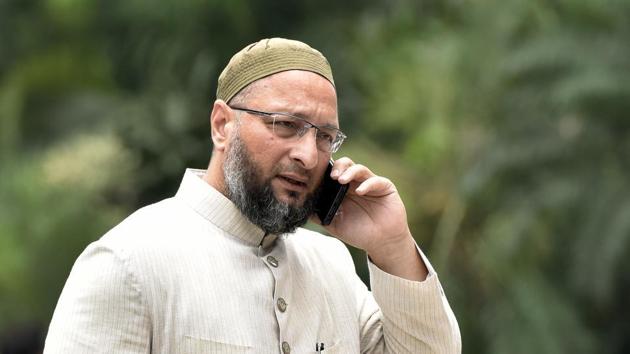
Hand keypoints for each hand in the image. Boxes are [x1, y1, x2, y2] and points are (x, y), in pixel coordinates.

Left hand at [315, 157, 426, 279]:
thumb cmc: (358, 231)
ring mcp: (371, 183)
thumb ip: (318, 213)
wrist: (380, 243)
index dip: (326, 171)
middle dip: (338, 167)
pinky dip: (367, 184)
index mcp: (343, 189)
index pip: (333, 172)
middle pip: (346, 165)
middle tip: (331, 176)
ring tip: (341, 180)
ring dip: (350, 172)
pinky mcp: (385, 187)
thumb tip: (299, 206)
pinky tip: (360, 191)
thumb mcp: (333, 222)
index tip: (317, 175)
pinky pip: (376, 181)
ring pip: (360, 169)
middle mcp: (356, 183)